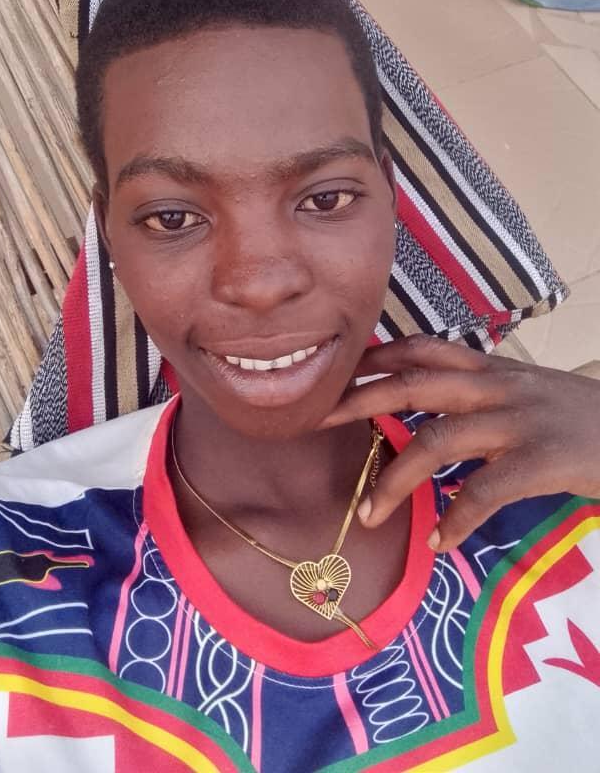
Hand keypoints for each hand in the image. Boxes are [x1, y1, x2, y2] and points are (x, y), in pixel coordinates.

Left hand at [321, 335, 599, 550]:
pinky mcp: (540, 459)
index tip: (335, 374)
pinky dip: (457, 519)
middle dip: (361, 402)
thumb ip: (480, 392)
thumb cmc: (579, 416)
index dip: (375, 358)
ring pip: (438, 440)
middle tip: (319, 421)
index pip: (421, 350)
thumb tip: (428, 407)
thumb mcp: (527, 390)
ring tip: (371, 513)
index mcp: (491, 369)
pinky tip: (442, 542)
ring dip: (397, 478)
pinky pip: (485, 490)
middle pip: (414, 385)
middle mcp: (496, 386)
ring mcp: (517, 421)